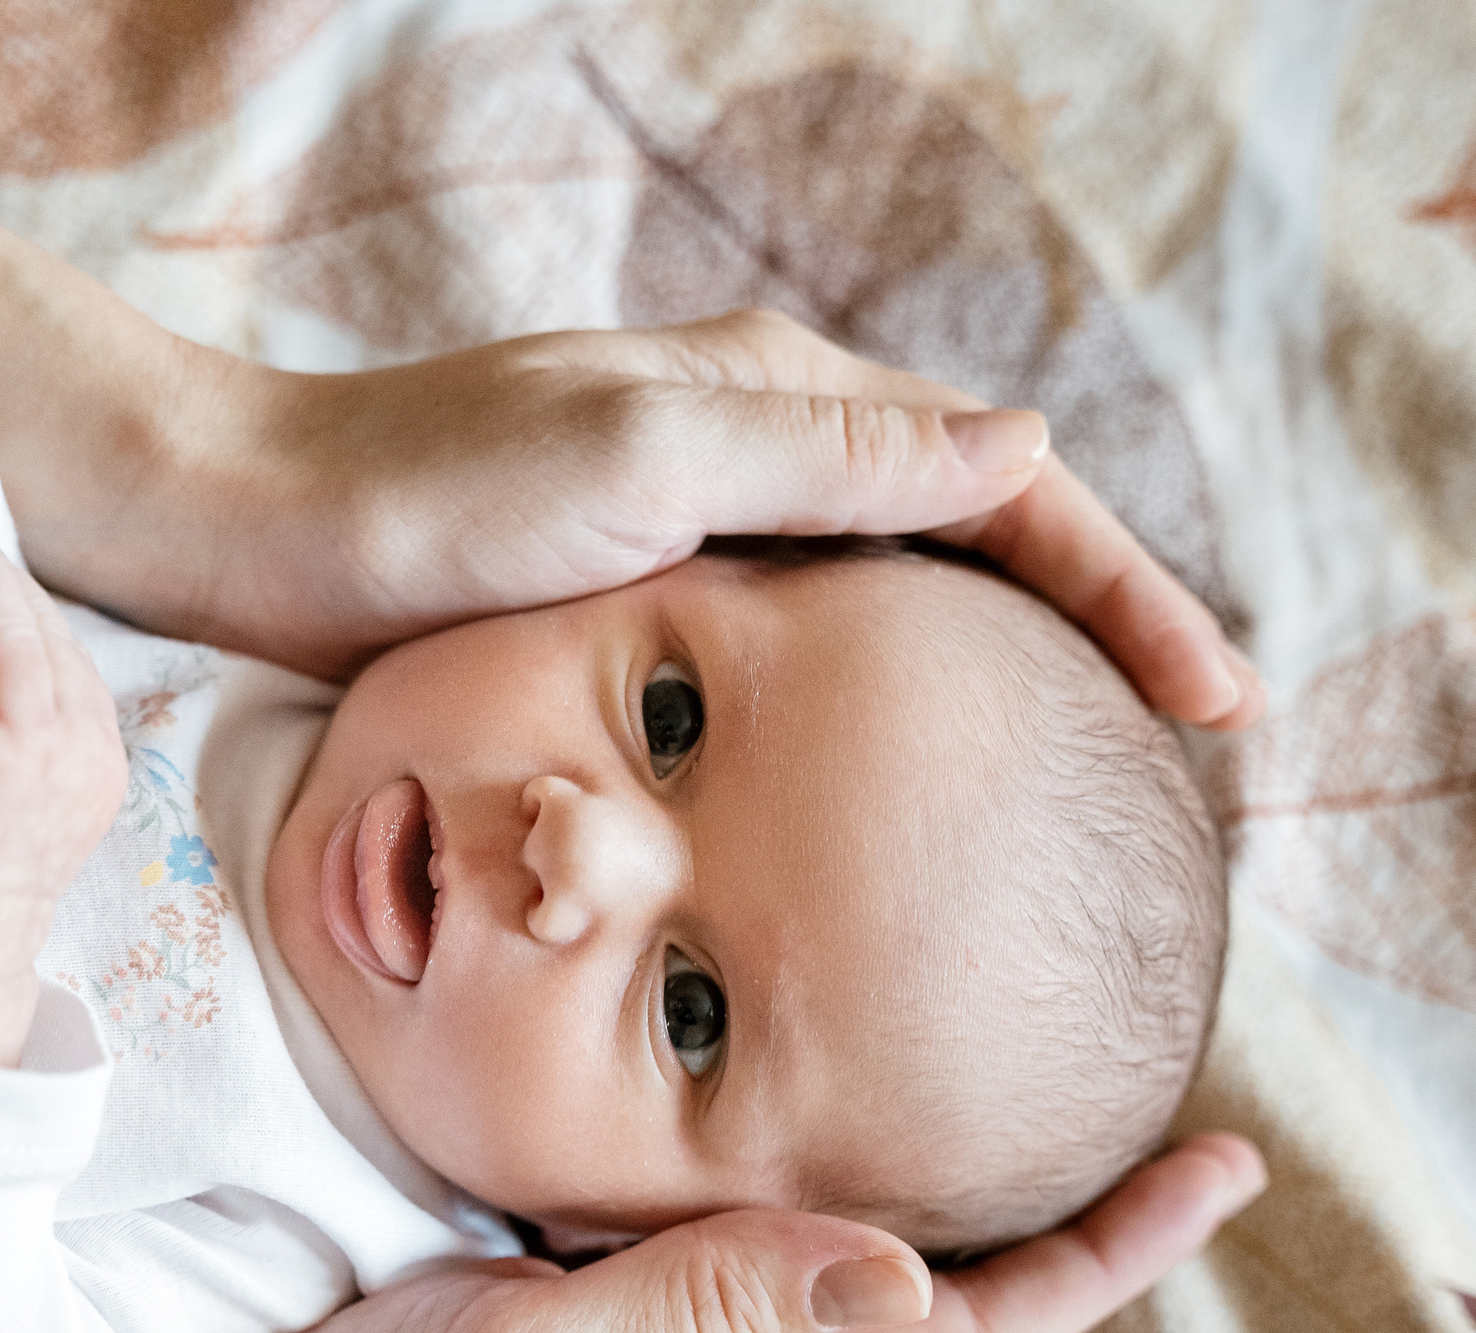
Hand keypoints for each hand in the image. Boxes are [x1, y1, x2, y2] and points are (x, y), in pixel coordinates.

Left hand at [49, 310, 1258, 727]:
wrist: (257, 532)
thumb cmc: (428, 501)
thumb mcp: (638, 464)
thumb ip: (830, 456)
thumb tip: (1028, 452)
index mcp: (788, 402)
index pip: (1013, 495)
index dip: (1128, 596)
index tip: (1218, 707)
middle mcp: (767, 451)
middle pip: (982, 544)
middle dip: (1098, 633)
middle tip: (1191, 758)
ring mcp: (714, 527)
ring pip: (908, 605)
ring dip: (1009, 678)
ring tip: (1086, 784)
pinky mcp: (656, 600)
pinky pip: (819, 658)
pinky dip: (897, 711)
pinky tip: (916, 787)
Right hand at [80, 1132, 1264, 1332]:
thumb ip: (691, 1323)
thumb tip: (899, 1270)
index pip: (967, 1320)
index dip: (1107, 1257)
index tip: (1229, 1171)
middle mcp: (707, 1324)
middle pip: (928, 1260)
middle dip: (1053, 1183)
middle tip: (1144, 1055)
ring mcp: (629, 1286)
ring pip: (822, 1199)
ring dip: (923, 1123)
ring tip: (992, 1010)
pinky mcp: (544, 1241)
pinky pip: (698, 1168)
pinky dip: (763, 1094)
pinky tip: (748, 1028)